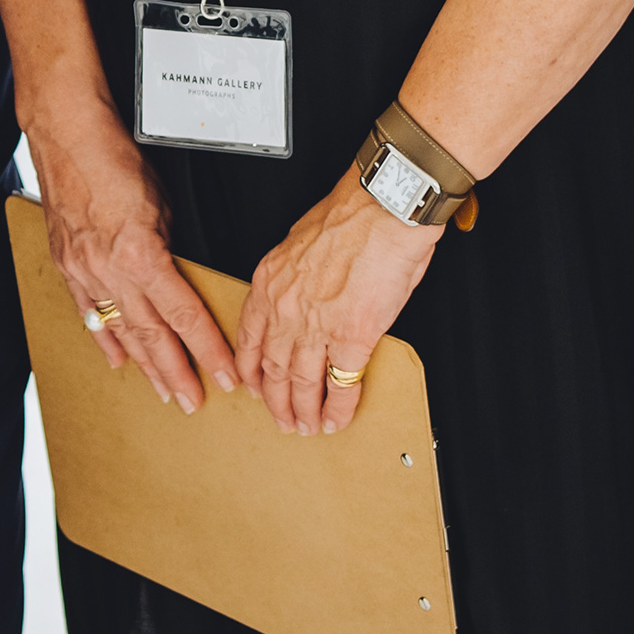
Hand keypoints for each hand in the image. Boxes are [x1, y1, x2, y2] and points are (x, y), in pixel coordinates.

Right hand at [30, 110, 236, 416]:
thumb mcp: (161, 201)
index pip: (183, 314)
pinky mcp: (66, 264)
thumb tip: (181, 271)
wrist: (66, 135)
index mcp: (141, 254)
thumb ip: (169, 243)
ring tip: (162, 391)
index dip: (207, 348)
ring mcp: (84, 270)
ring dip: (143, 364)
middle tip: (192, 401)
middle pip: (150, 334)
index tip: (226, 374)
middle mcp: (110, 270)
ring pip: (119, 330)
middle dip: (175, 372)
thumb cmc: (117, 157)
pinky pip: (88, 311)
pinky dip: (104, 338)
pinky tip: (116, 358)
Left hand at [235, 165, 437, 435]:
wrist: (384, 206)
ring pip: (301, 384)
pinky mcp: (354, 337)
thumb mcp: (300, 240)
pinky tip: (337, 420)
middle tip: (280, 418)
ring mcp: (317, 327)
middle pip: (272, 369)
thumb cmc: (352, 213)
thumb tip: (300, 290)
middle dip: (275, 401)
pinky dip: (339, 409)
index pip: (248, 338)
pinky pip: (342, 385)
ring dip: (303, 412)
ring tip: (307, 427)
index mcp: (269, 282)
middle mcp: (286, 309)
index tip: (251, 386)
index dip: (249, 369)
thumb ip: (293, 273)